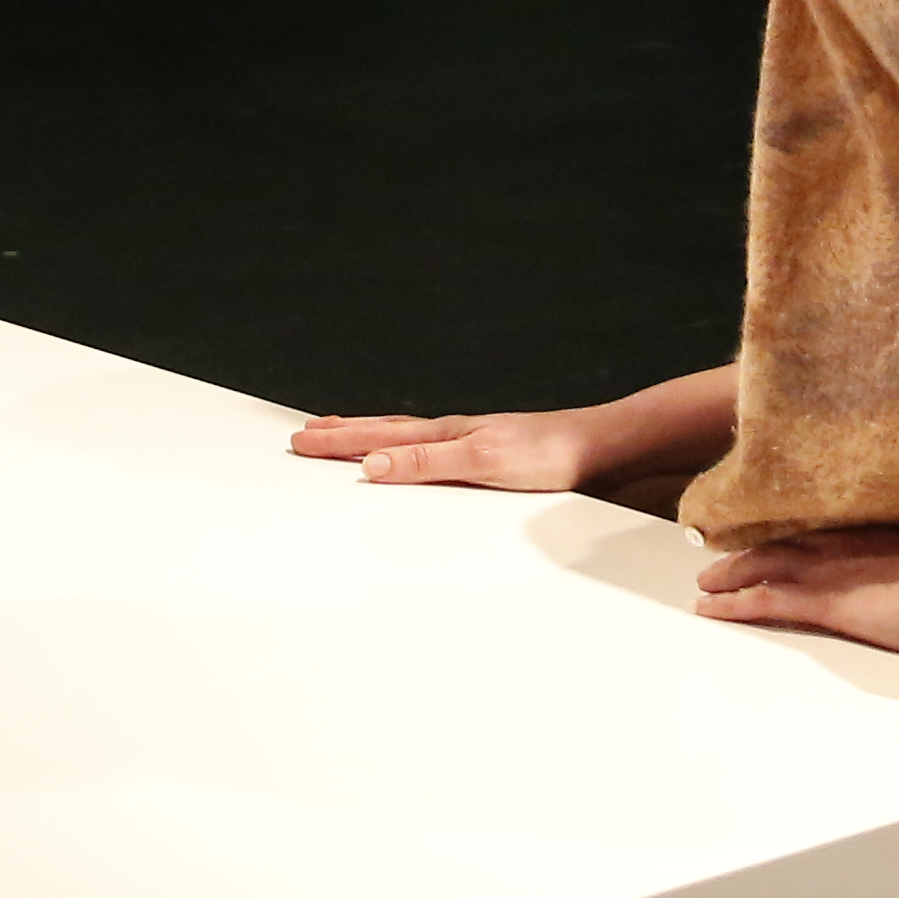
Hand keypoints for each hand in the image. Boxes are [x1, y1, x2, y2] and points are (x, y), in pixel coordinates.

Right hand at [289, 409, 593, 492]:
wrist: (597, 451)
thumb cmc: (547, 456)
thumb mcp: (481, 463)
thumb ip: (426, 464)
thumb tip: (372, 466)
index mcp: (445, 435)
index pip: (378, 438)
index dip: (339, 442)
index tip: (300, 441)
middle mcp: (453, 434)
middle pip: (385, 431)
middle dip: (342, 434)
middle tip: (304, 434)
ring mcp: (471, 442)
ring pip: (406, 438)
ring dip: (370, 437)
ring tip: (344, 434)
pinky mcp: (489, 455)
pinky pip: (430, 450)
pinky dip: (405, 449)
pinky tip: (412, 455)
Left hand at [689, 527, 898, 658]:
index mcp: (863, 529)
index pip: (807, 528)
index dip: (779, 533)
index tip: (759, 538)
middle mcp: (836, 543)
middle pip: (775, 542)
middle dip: (742, 555)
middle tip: (714, 565)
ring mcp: (825, 571)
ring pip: (760, 566)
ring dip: (728, 576)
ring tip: (704, 588)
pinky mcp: (822, 603)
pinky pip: (764, 601)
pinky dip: (732, 603)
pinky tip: (709, 609)